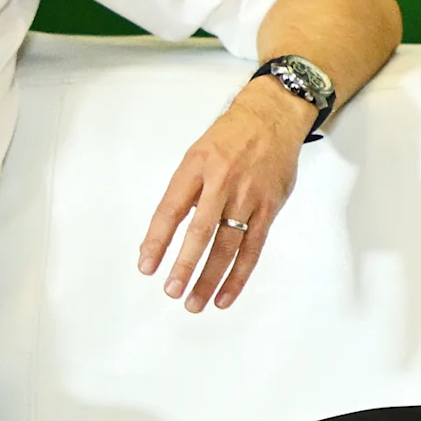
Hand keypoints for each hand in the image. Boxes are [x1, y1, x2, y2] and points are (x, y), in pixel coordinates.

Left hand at [137, 81, 305, 311]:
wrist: (273, 117)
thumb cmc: (231, 137)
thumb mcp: (198, 154)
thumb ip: (186, 192)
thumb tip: (166, 234)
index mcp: (197, 166)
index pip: (171, 209)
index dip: (157, 240)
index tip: (146, 265)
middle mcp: (222, 182)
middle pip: (201, 231)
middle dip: (184, 265)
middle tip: (171, 291)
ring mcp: (248, 196)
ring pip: (228, 245)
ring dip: (210, 278)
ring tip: (195, 302)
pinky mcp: (269, 208)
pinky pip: (253, 248)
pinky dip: (239, 275)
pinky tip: (225, 294)